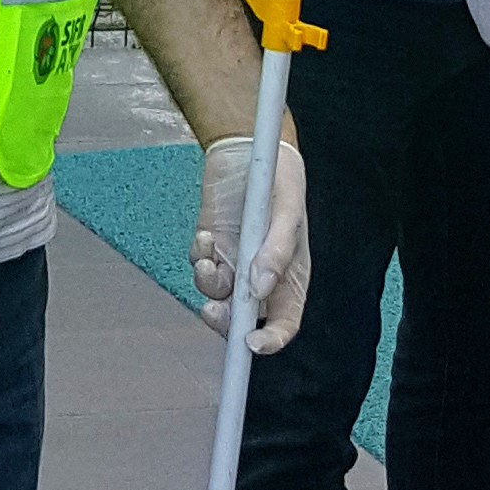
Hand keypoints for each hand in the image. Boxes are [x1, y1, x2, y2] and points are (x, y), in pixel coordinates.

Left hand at [194, 134, 310, 354]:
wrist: (246, 146)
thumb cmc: (279, 179)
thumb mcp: (286, 211)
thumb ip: (276, 251)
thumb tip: (258, 289)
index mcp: (290, 274)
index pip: (284, 321)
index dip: (271, 338)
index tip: (252, 343)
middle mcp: (261, 275)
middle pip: (244, 318)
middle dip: (226, 321)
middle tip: (213, 310)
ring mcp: (235, 262)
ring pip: (217, 296)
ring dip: (208, 285)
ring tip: (207, 260)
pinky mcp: (212, 248)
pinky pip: (200, 266)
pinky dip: (199, 256)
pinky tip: (205, 235)